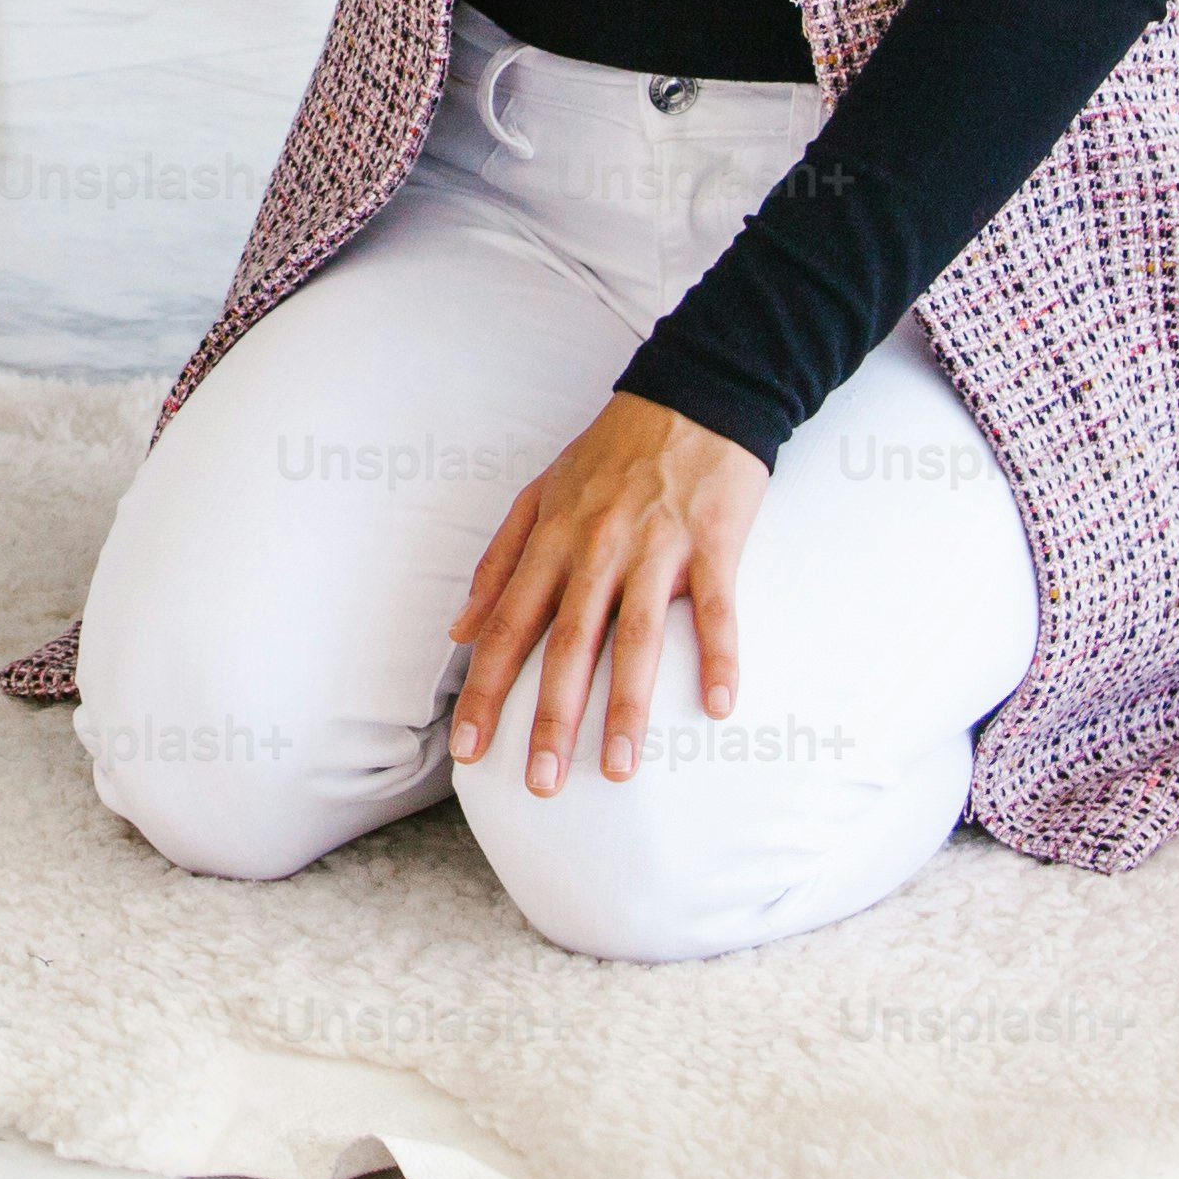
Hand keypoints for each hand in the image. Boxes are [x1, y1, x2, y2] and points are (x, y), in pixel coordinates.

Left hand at [447, 390, 764, 792]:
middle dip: (550, 718)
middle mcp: (596, 548)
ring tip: (617, 769)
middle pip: (567, 643)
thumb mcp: (539, 496)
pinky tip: (717, 705)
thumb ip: (499, 562)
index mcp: (551, 541)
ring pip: (635, 636)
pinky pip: (715, 608)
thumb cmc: (611, 454)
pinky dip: (717, 656)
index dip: (486, 690)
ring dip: (625, 706)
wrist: (692, 396)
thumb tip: (460, 628)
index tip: (469, 749)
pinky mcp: (712, 542)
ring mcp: (655, 546)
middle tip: (541, 782)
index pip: (508, 627)